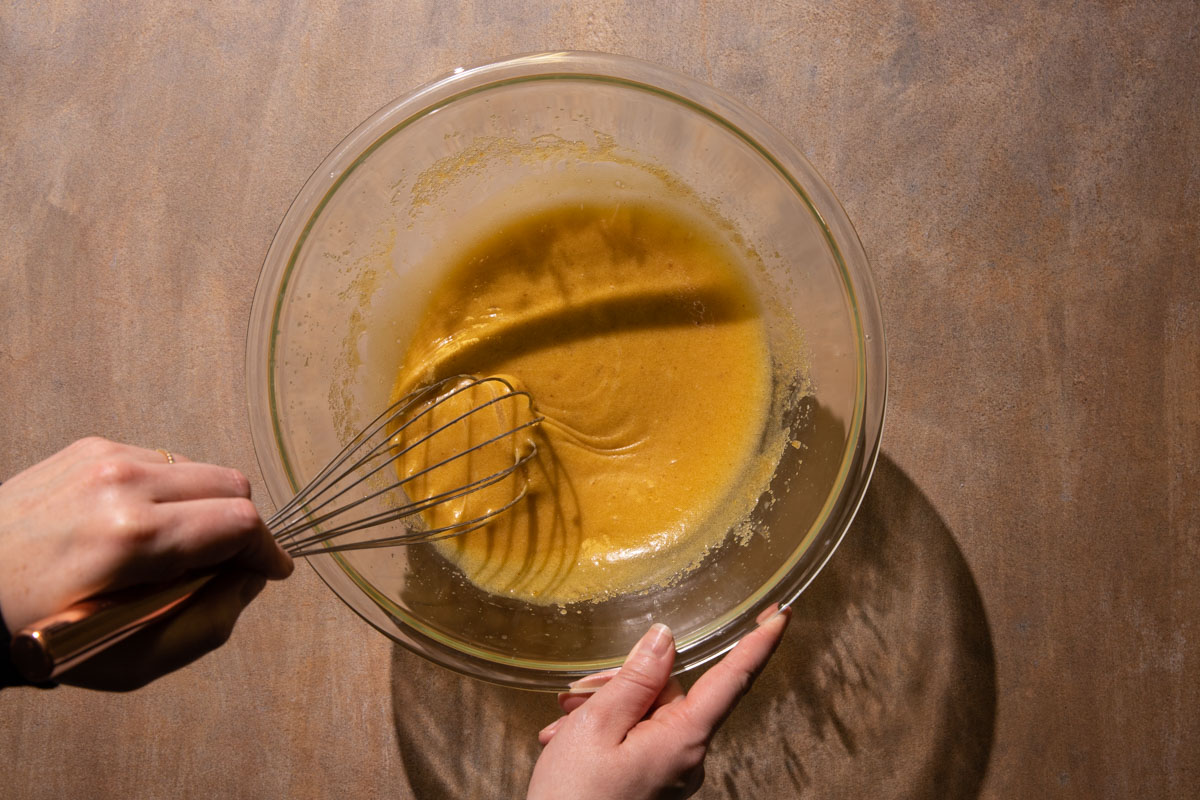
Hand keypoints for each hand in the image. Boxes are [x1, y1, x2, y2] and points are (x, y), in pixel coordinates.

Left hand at [0, 437, 292, 688]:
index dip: (267, 550)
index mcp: (133, 537)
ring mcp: (103, 456)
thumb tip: (251, 577)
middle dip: (239, 526)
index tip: (272, 569)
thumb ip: (211, 620)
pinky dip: (167, 493)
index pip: (240, 522)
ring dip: (201, 507)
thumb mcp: (133, 659)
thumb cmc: (40, 635)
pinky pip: (161, 460)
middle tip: (219, 564)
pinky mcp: (90, 446)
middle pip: (230, 483)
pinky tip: (137, 526)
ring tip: (168, 549)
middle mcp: (121, 483)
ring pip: (198, 468)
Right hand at [527, 605, 790, 799]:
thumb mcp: (597, 725)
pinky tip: (568, 740)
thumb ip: (637, 678)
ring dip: (605, 709)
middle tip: (575, 696)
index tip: (782, 615)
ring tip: (563, 727)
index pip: (733, 680)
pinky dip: (606, 731)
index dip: (758, 644)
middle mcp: (689, 758)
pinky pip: (640, 738)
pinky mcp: (655, 783)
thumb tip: (665, 639)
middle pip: (671, 691)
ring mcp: (673, 773)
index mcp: (685, 740)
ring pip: (649, 713)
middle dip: (623, 682)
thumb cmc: (574, 799)